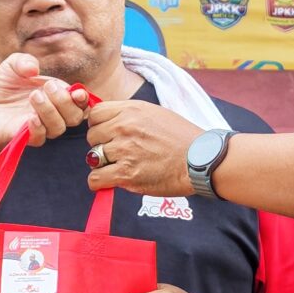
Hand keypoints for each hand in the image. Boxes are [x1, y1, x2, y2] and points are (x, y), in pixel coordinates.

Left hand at [0, 53, 89, 167]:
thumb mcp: (12, 66)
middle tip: (47, 87)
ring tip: (34, 96)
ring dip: (50, 111)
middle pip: (75, 116)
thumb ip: (23, 61)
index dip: (83, 98)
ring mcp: (41, 127)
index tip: (76, 91)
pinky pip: (40, 137)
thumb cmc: (4, 88)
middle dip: (65, 101)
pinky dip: (38, 127)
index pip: (80, 101)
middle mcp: (53, 114)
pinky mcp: (25, 137)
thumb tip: (33, 69)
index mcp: (57, 96)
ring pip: (58, 127)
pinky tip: (30, 117)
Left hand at [85, 100, 199, 197]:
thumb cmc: (182, 138)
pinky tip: (110, 181)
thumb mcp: (155, 114)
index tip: (106, 134)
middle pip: (92, 136)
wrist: (200, 160)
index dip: (98, 126)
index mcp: (131, 110)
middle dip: (101, 145)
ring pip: (92, 157)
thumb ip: (130, 115)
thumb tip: (108, 121)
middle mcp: (124, 127)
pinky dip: (99, 182)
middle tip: (117, 153)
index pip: (95, 114)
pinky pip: (96, 178)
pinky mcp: (126, 174)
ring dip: (103, 164)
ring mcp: (124, 150)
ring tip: (119, 167)